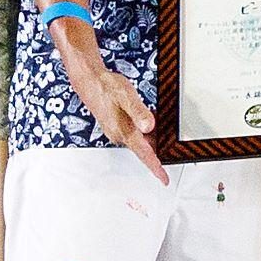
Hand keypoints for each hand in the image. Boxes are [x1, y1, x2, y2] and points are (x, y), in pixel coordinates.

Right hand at [63, 38, 163, 174]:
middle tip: (172, 147)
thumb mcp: (127, 96)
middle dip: (159, 149)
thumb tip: (149, 127)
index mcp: (124, 132)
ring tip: (164, 129)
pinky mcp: (116, 125)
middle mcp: (119, 135)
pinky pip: (135, 132)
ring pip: (140, 140)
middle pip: (144, 149)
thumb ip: (139, 112)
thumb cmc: (106, 87)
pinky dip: (145, 129)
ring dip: (152, 137)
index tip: (164, 179)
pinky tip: (151, 119)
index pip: (144, 155)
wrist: (89, 80)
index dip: (156, 168)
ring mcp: (117, 131)